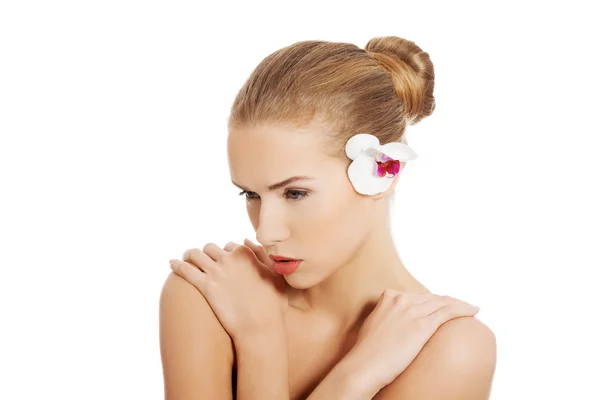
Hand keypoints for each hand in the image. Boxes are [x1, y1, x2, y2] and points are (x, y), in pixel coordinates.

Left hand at [169, 239, 287, 343]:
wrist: (260, 327)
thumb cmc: (272, 304)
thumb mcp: (275, 275)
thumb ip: (261, 254)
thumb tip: (246, 239)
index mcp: (246, 253)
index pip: (231, 245)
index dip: (227, 253)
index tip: (225, 260)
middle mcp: (229, 258)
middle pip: (210, 248)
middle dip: (207, 253)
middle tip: (203, 260)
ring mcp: (216, 272)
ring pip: (195, 254)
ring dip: (190, 255)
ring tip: (186, 258)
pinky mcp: (205, 287)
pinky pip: (185, 270)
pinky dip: (177, 265)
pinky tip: (172, 264)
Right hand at [350, 289, 479, 388]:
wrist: (363, 365)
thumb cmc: (366, 353)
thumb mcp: (374, 326)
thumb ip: (386, 318)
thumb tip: (397, 327)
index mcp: (388, 297)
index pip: (418, 296)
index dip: (433, 301)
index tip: (442, 306)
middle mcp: (400, 299)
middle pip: (432, 297)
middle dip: (449, 302)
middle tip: (462, 307)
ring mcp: (411, 311)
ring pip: (444, 302)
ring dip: (460, 304)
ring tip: (471, 308)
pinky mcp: (422, 325)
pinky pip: (448, 312)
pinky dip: (463, 309)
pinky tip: (473, 311)